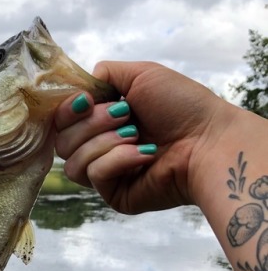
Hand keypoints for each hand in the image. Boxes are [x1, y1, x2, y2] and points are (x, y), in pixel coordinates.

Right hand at [53, 61, 236, 213]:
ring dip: (104, 142)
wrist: (208, 139)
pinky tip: (145, 153)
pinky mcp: (115, 195)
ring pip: (72, 162)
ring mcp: (106, 174)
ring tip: (136, 134)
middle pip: (62, 142)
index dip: (66, 111)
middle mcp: (100, 148)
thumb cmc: (182, 106)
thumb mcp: (140, 75)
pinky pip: (95, 175)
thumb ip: (103, 75)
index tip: (86, 100)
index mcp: (102, 121)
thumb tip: (79, 89)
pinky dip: (118, 159)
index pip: (61, 122)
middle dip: (91, 123)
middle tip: (126, 115)